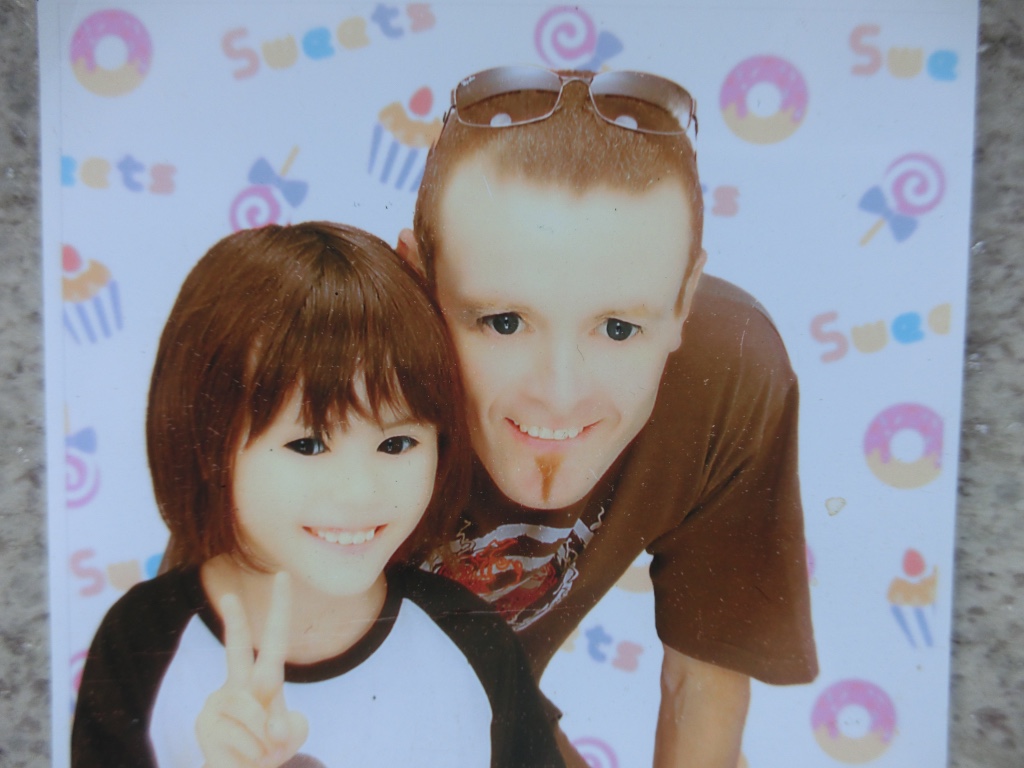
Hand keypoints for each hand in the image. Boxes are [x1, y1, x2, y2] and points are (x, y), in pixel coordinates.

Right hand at [197, 572, 308, 767]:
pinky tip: (244, 759)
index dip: (279, 607)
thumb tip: (271, 730)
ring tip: (262, 752)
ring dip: (266, 739)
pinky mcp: (205, 722)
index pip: (274, 639)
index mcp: (263, 679)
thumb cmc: (268, 751)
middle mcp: (238, 683)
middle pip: (236, 647)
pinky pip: (241, 733)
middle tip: (228, 594)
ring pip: (252, 709)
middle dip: (235, 620)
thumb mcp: (289, 736)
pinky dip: (253, 751)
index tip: (282, 574)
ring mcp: (218, 700)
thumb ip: (285, 728)